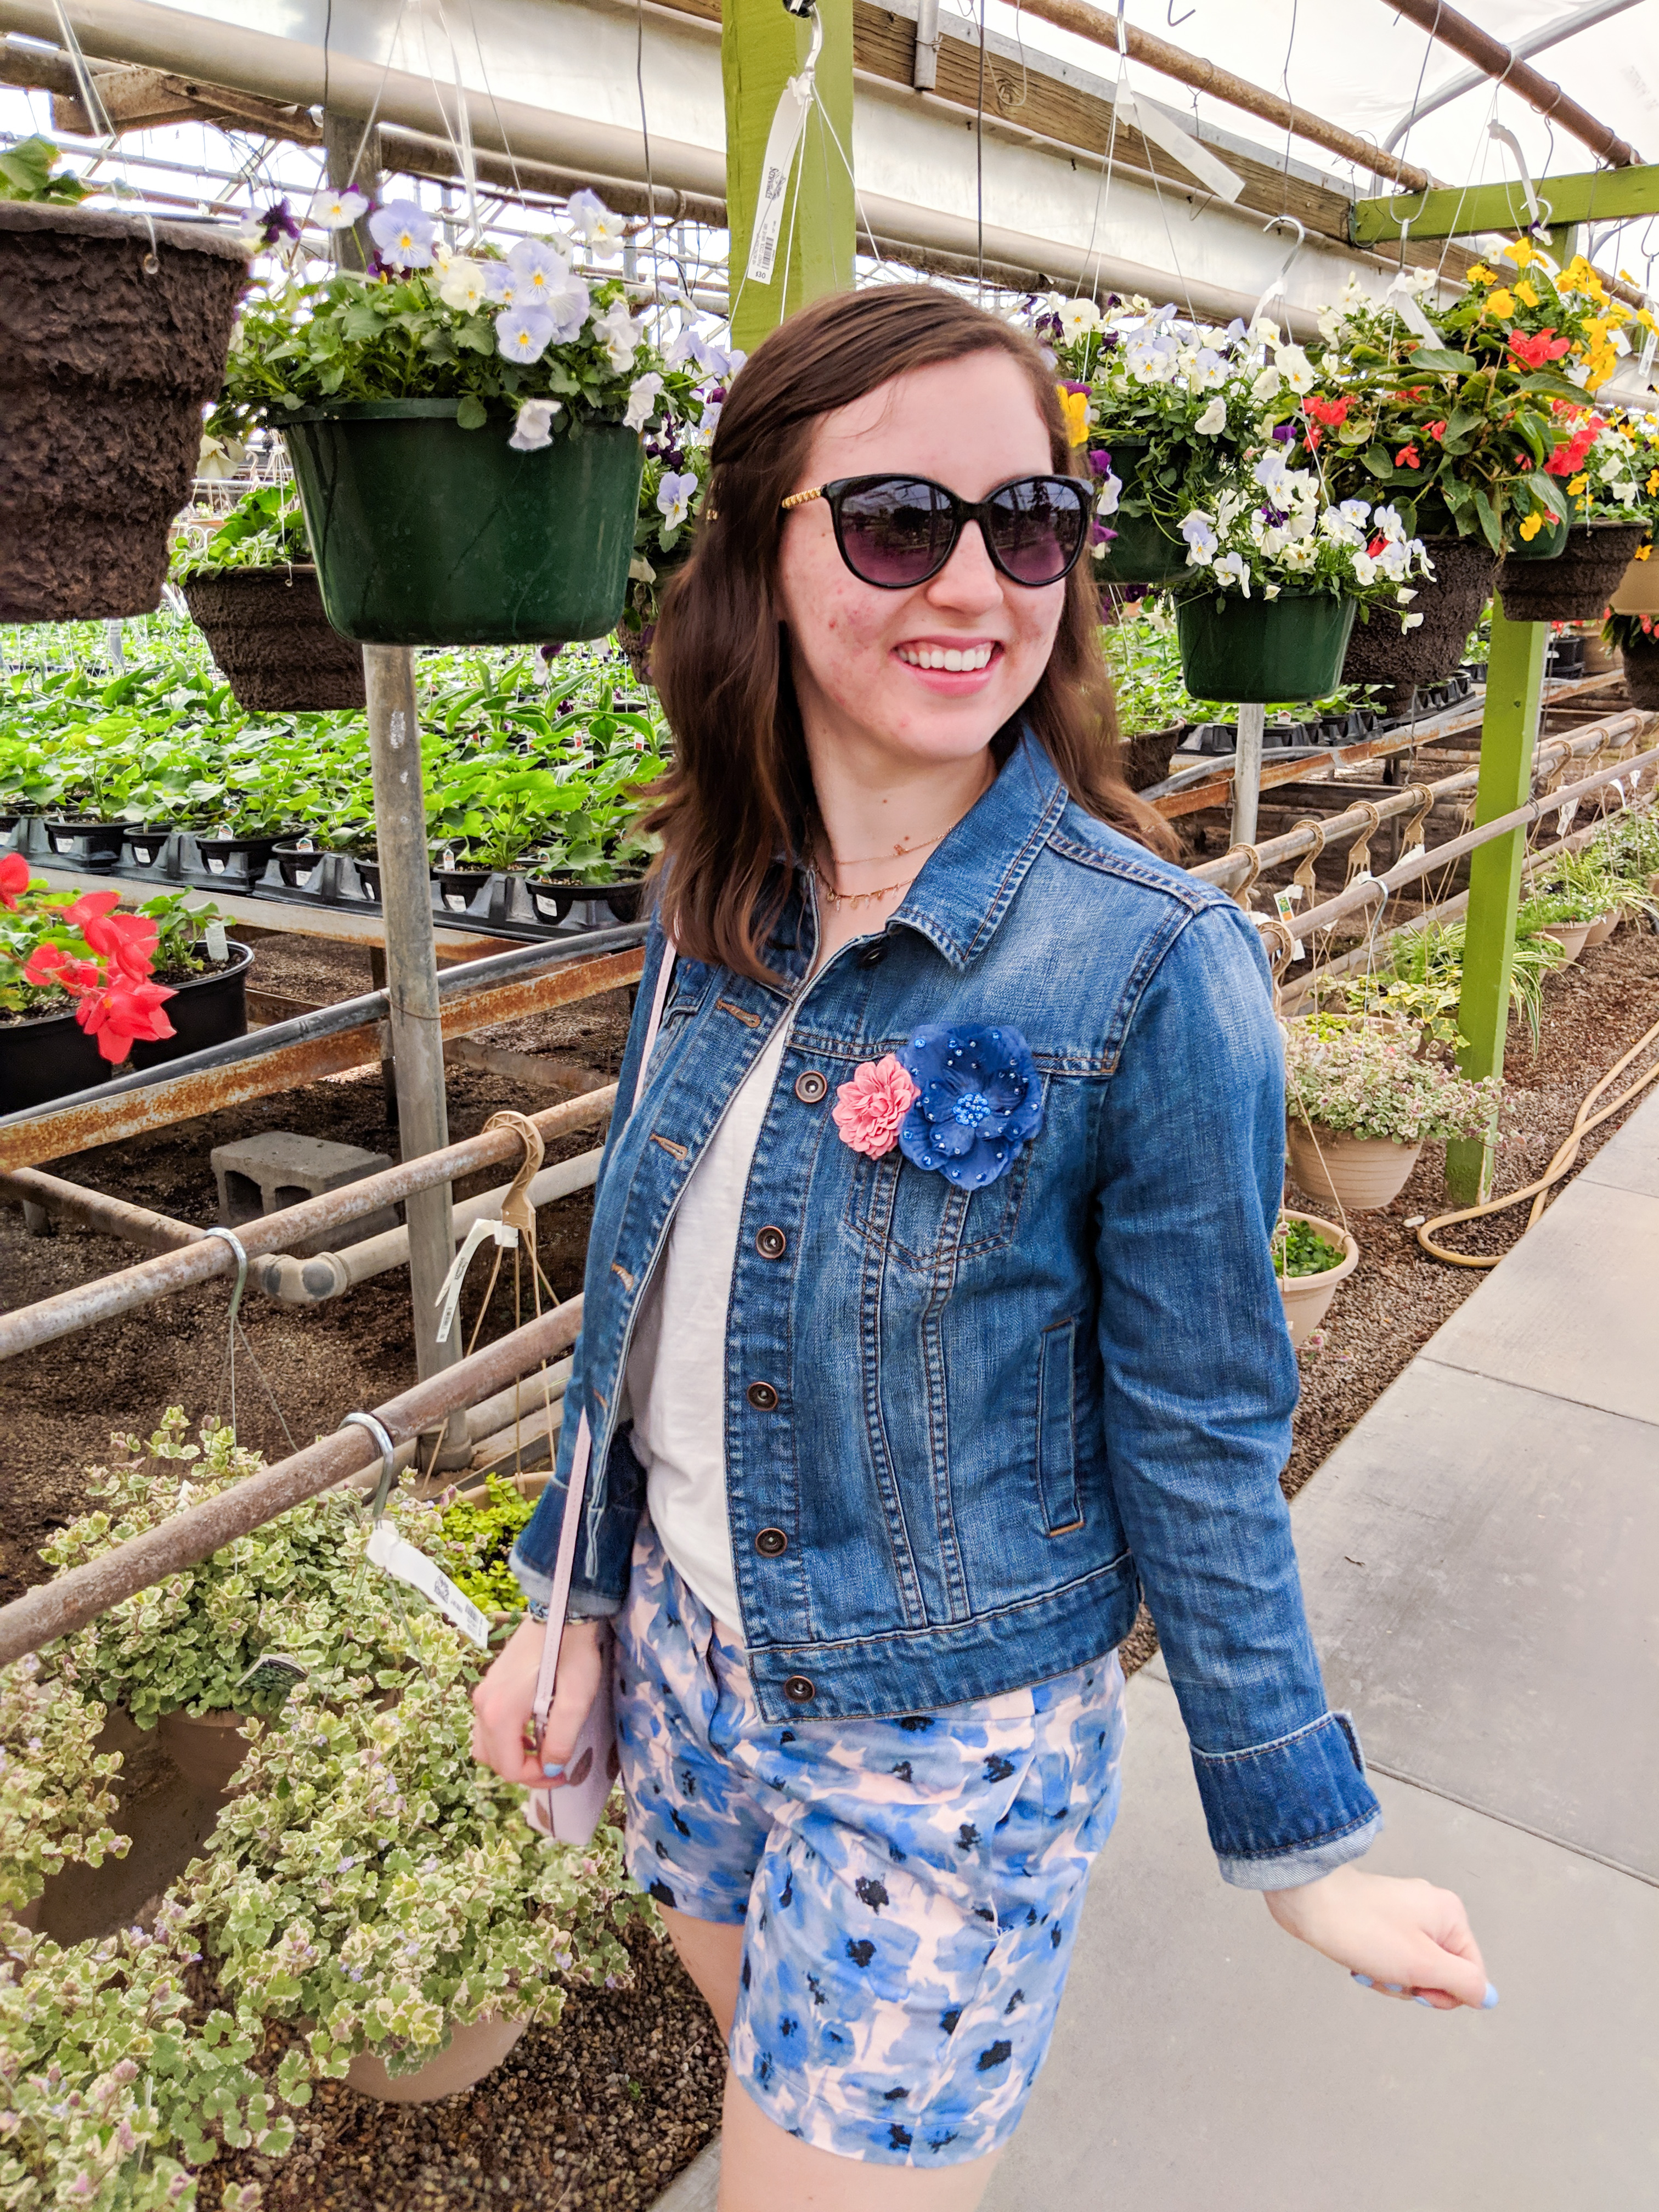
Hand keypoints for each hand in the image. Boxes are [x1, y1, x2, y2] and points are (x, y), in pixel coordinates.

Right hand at [470, 1614, 605, 1788]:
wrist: (563, 1610)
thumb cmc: (571, 1653)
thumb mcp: (575, 1701)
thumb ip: (560, 1739)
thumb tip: (551, 1767)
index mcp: (500, 1713)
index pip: (508, 1767)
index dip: (536, 1778)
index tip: (562, 1773)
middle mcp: (483, 1705)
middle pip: (492, 1758)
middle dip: (523, 1770)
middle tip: (554, 1766)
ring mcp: (484, 1692)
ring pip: (485, 1742)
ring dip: (511, 1754)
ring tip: (541, 1749)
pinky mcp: (491, 1683)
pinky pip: (488, 1723)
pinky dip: (506, 1737)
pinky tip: (531, 1728)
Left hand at [1264, 1863, 1496, 2011]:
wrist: (1310, 1902)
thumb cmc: (1363, 1928)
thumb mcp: (1423, 1964)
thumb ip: (1462, 1982)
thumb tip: (1487, 1997)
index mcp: (1450, 1915)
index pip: (1470, 1974)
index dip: (1446, 1993)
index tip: (1419, 1990)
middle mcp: (1431, 1911)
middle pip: (1440, 1974)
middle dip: (1413, 1986)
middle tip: (1389, 1974)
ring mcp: (1405, 1915)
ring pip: (1414, 1971)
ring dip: (1391, 1980)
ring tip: (1369, 1965)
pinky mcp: (1380, 1922)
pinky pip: (1392, 1960)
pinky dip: (1377, 1968)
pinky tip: (1359, 1962)